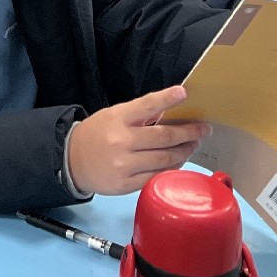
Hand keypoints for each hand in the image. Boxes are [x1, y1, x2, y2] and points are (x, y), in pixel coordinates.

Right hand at [67, 84, 209, 196]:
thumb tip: (168, 112)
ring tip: (193, 145)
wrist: (72, 160)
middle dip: (188, 132)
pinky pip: (157, 176)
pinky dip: (171, 169)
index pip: (146, 106)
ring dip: (184, 151)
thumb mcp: (113, 115)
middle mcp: (122, 141)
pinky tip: (178, 162)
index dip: (166, 98)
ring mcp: (125, 165)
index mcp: (118, 119)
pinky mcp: (127, 184)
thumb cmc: (97, 134)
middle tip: (203, 129)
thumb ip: (139, 115)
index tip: (184, 93)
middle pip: (164, 137)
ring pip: (164, 159)